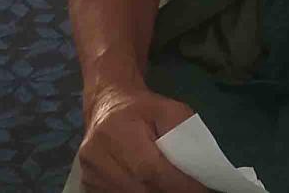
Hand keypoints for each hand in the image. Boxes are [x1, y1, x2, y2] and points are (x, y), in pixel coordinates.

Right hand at [78, 83, 204, 192]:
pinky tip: (154, 188)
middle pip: (139, 188)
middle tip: (192, 191)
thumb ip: (183, 136)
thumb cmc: (143, 108)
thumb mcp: (170, 110)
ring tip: (175, 188)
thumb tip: (199, 169)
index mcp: (117, 130)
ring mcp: (89, 172)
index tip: (200, 190)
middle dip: (169, 192)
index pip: (151, 168)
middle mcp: (97, 154)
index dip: (177, 184)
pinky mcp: (87, 184)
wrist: (108, 104)